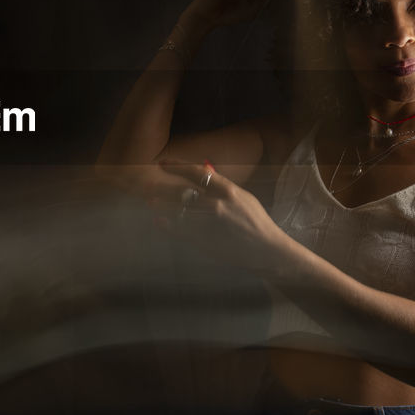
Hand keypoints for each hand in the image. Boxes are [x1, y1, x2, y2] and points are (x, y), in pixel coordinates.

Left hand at [154, 159, 295, 278]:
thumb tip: (204, 171)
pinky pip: (180, 231)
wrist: (266, 250)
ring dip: (161, 206)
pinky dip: (167, 226)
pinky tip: (159, 222)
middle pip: (182, 192)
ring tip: (151, 202)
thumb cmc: (256, 222)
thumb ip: (222, 186)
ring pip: (177, 212)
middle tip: (148, 186)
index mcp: (227, 190)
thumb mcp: (243, 198)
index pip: (196, 173)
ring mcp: (209, 224)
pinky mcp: (205, 241)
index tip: (162, 164)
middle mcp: (216, 204)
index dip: (176, 166)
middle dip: (162, 188)